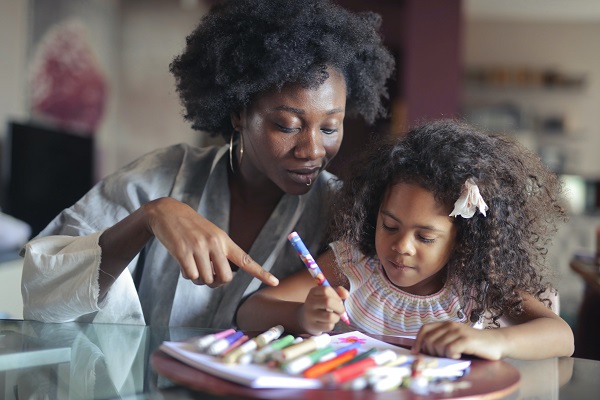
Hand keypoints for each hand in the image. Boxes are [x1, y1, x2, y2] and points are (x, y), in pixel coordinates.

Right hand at [143, 197, 278, 287]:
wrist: (167, 212)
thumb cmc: (191, 227)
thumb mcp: (211, 235)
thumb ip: (219, 254)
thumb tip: (219, 278)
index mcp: (224, 240)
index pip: (246, 260)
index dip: (261, 272)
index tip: (275, 282)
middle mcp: (215, 243)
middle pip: (225, 278)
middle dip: (216, 282)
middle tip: (208, 275)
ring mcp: (199, 247)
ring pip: (206, 279)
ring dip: (199, 278)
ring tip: (192, 263)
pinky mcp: (183, 252)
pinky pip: (191, 276)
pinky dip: (187, 274)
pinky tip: (183, 262)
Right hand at [299, 285, 348, 334]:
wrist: (304, 318)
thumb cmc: (320, 305)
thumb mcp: (327, 296)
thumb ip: (338, 292)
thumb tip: (347, 294)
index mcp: (313, 292)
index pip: (326, 290)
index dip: (336, 295)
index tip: (339, 300)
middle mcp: (309, 302)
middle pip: (328, 302)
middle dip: (340, 307)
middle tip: (341, 310)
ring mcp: (310, 315)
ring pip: (330, 317)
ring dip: (337, 317)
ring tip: (334, 317)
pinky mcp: (312, 326)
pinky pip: (328, 326)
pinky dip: (332, 325)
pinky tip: (328, 323)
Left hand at [412, 321, 503, 359]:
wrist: (496, 343)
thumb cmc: (473, 345)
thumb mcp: (454, 339)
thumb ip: (440, 341)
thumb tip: (421, 351)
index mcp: (445, 324)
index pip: (424, 329)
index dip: (418, 341)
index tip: (416, 353)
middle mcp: (450, 325)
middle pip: (429, 340)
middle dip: (432, 353)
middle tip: (443, 357)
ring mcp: (458, 331)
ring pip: (438, 346)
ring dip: (443, 356)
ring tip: (453, 356)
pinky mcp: (466, 339)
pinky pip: (449, 350)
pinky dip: (452, 356)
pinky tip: (459, 356)